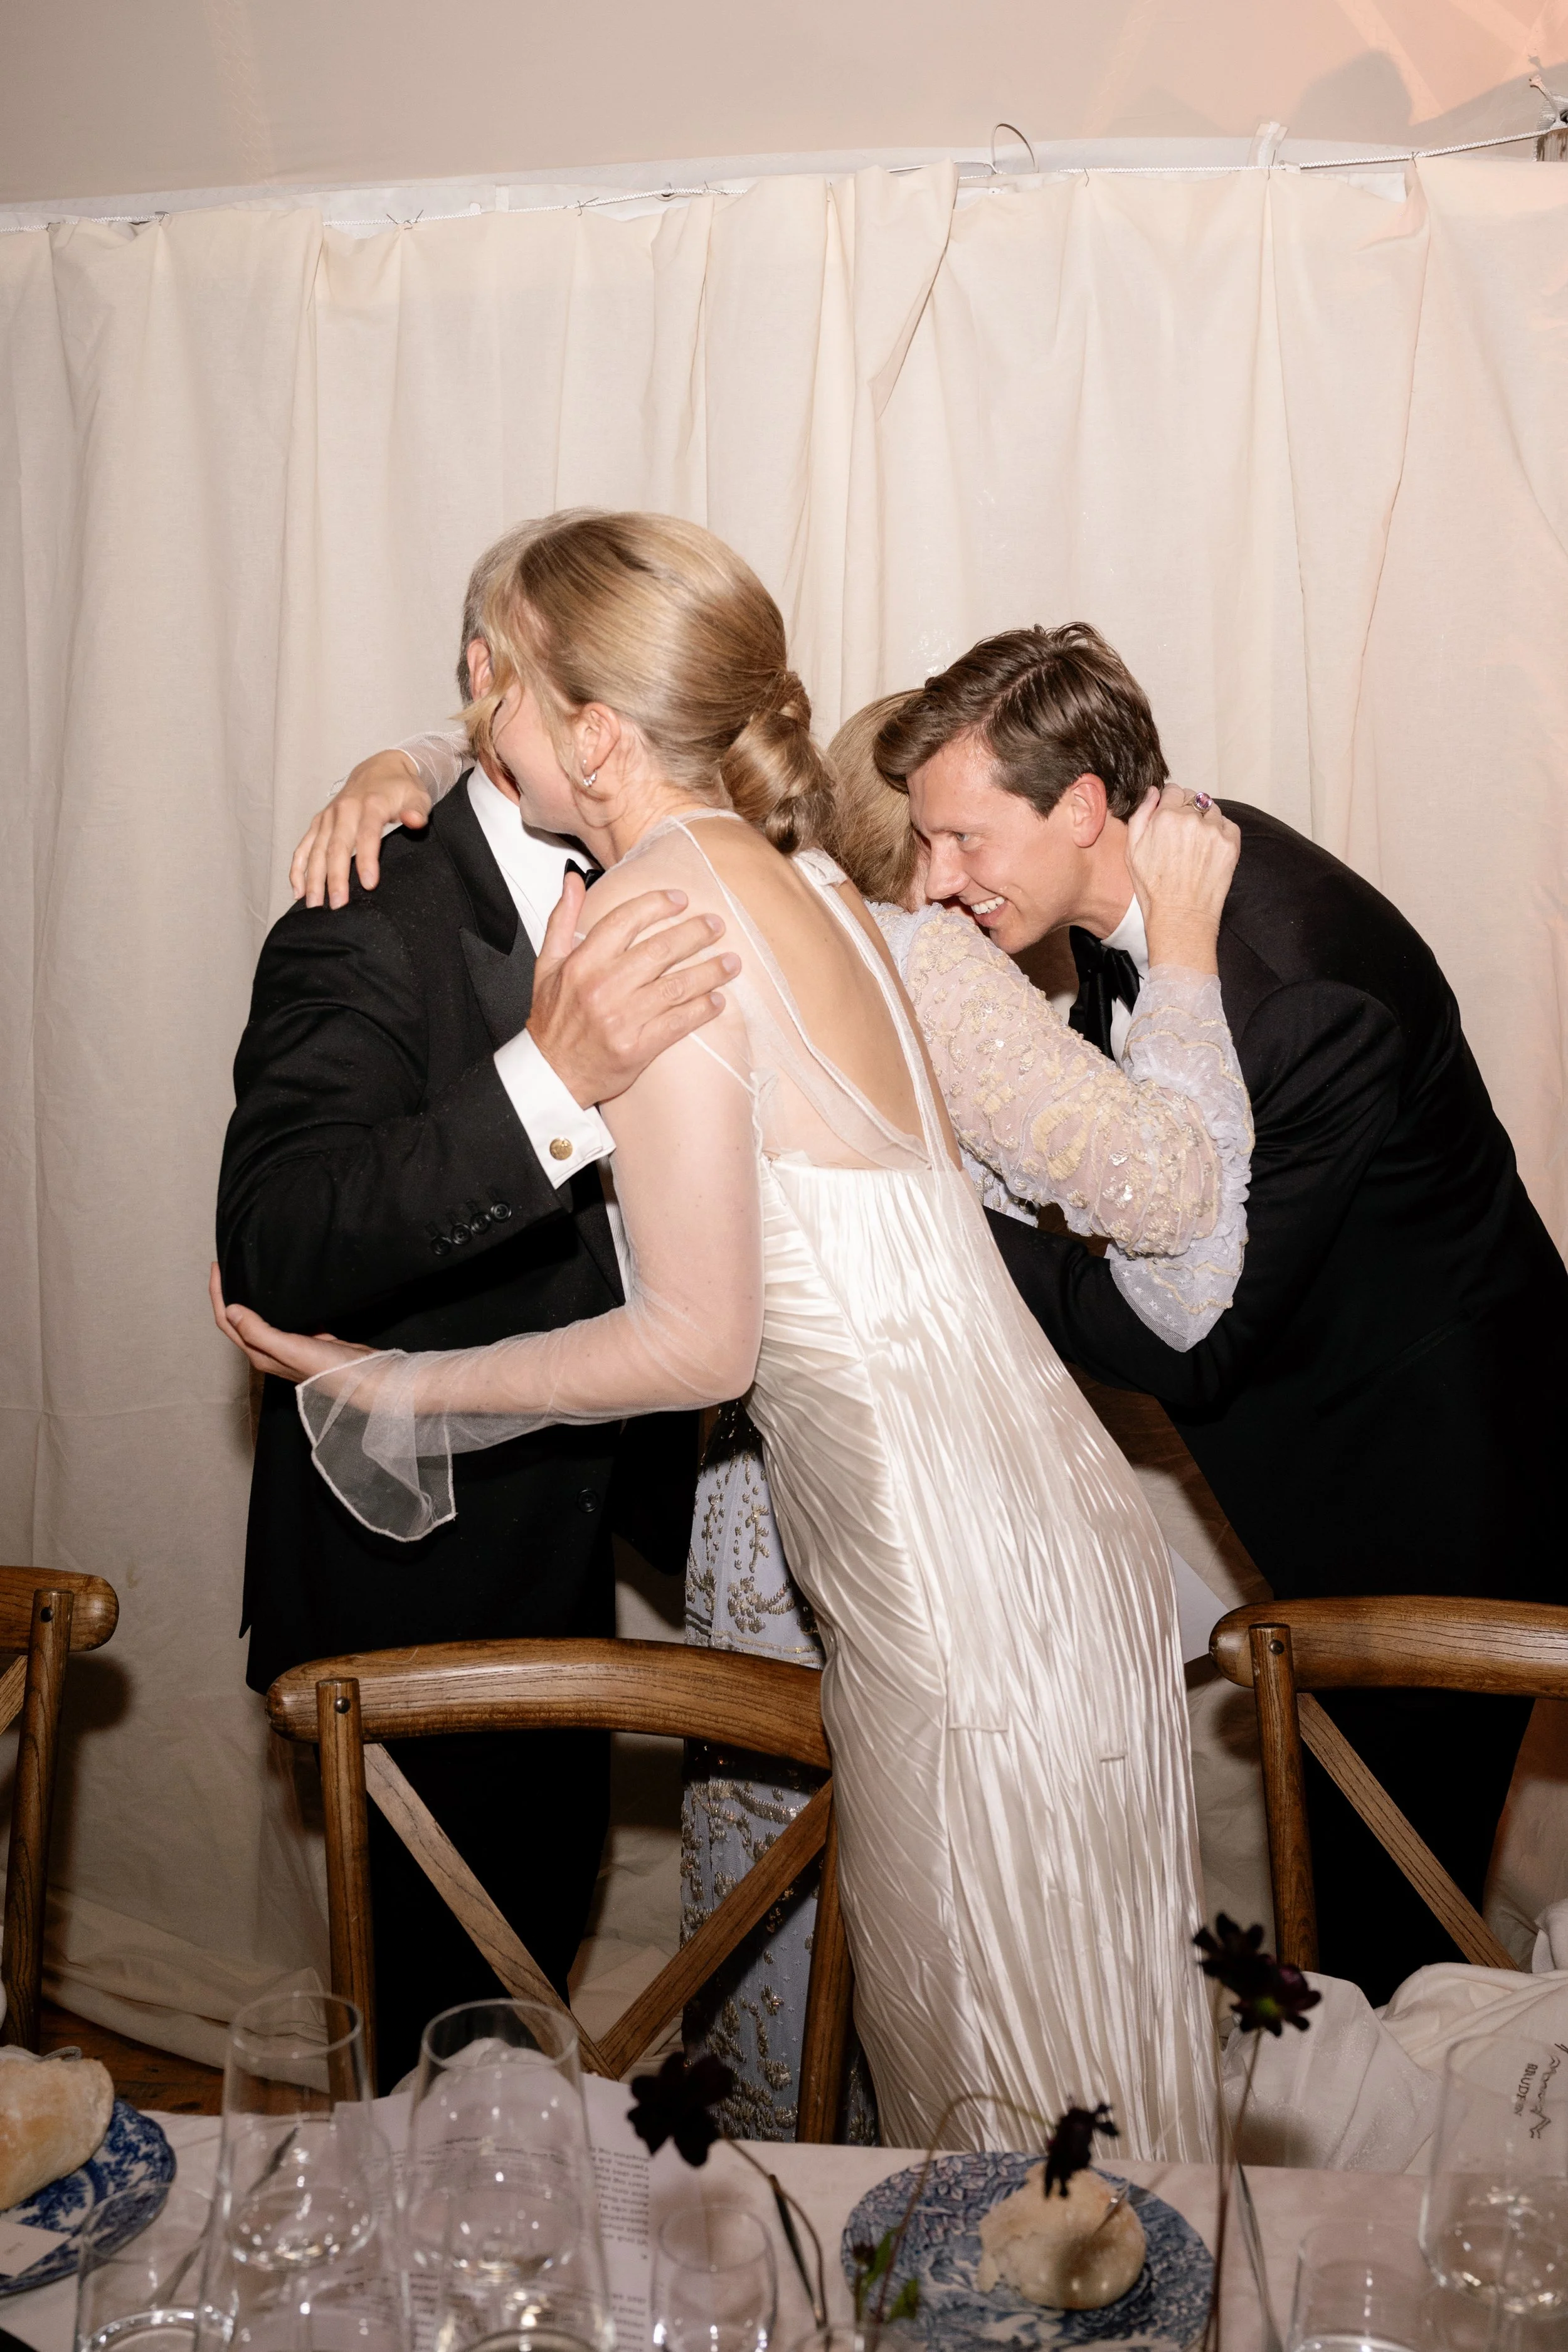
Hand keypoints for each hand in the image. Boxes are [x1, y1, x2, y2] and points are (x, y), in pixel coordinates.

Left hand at [209, 1263, 374, 1383]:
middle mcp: (269, 1350)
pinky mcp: (308, 1338)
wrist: (362, 1378)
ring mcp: (289, 1344)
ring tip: (251, 1274)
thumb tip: (231, 1309)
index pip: (227, 1321)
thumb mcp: (288, 1348)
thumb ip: (258, 1331)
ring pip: (262, 1317)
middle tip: (228, 1268)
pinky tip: (286, 1289)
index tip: (217, 1268)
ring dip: (253, 1297)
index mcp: (259, 1353)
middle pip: (240, 1319)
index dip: (218, 1295)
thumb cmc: (325, 1368)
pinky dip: (280, 1301)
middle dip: (229, 1294)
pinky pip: (287, 1316)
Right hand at [290, 751, 433, 908]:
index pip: (366, 835)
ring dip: (314, 879)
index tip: (368, 884)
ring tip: (315, 906)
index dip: (366, 860)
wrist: (380, 769)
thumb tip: (414, 820)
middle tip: (338, 905)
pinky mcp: (319, 823)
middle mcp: (345, 810)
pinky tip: (299, 892)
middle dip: (336, 878)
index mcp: (370, 804)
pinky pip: (303, 847)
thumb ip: (417, 810)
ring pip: (316, 850)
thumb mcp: (418, 796)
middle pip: (337, 847)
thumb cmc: (401, 788)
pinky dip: (298, 869)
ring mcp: (328, 817)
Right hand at [526, 875, 739, 1107]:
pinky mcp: (637, 1047)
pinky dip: (701, 1010)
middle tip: (717, 925)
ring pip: (676, 986)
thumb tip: (574, 880)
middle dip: (696, 934)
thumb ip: (562, 919)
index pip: (625, 920)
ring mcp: (622, 1018)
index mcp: (582, 963)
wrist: (551, 1074)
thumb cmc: (553, 1019)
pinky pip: (678, 1022)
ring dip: (710, 972)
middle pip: (660, 950)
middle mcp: (603, 987)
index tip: (681, 900)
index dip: (657, 905)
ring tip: (731, 962)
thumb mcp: (547, 964)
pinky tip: (718, 1000)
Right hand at [1125, 785, 1239, 972]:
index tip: (1169, 812)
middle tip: (1181, 832)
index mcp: (1166, 817)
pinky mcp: (1231, 844)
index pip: (1173, 790)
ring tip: (1196, 842)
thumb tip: (1153, 792)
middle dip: (1186, 809)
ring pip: (1211, 809)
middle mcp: (1192, 819)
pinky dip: (1220, 831)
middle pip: (1193, 797)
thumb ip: (1141, 815)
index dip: (1169, 801)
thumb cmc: (1153, 889)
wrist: (1181, 917)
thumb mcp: (1132, 851)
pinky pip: (1228, 824)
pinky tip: (1209, 848)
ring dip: (1204, 819)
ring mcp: (1214, 831)